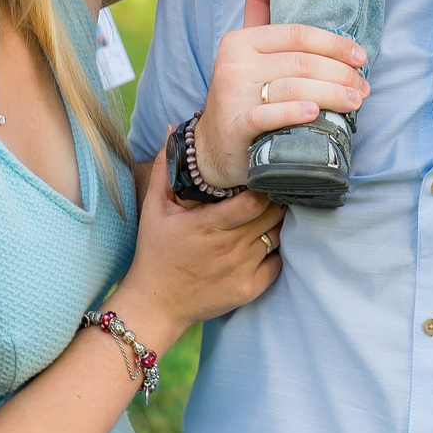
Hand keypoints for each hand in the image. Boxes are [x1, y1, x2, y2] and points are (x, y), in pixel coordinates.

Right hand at [103, 162, 288, 351]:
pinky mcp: (250, 289)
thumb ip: (165, 168)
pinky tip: (264, 241)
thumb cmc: (155, 251)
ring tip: (271, 211)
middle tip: (274, 187)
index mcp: (209, 225)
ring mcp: (242, 270)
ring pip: (278, 236)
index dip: (264, 185)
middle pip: (273, 214)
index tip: (262, 173)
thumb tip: (172, 128)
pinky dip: (276, 250)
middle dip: (276, 197)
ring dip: (277, 222)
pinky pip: (278, 262)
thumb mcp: (154, 208)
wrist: (156, 304)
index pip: (254, 200)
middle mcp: (230, 247)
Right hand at [194, 0, 369, 190]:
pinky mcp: (236, 125)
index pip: (297, 34)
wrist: (215, 146)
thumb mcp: (247, 48)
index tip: (361, 56)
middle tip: (363, 86)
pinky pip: (269, 115)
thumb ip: (259, 6)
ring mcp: (233, 94)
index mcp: (241, 40)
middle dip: (340, 73)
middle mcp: (234, 63)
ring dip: (331, 94)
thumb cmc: (242, 92)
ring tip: (354, 102)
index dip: (334, 43)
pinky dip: (294, 113)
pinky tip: (315, 114)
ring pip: (293, 87)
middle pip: (301, 61)